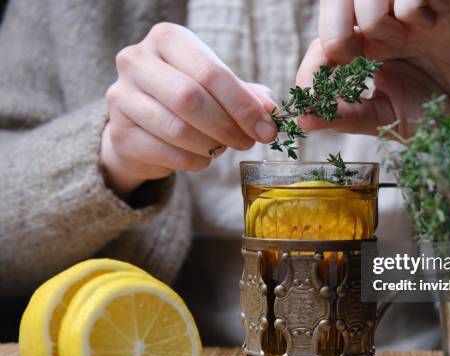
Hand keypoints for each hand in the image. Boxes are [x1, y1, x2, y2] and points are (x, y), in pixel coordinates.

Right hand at [101, 23, 277, 196]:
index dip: (242, 105)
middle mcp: (136, 60)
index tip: (265, 129)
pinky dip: (194, 161)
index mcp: (167, 39)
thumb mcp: (219, 88)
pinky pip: (166, 153)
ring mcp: (121, 96)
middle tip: (248, 142)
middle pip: (190, 98)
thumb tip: (270, 112)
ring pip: (177, 129)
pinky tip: (203, 158)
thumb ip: (247, 96)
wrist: (143, 124)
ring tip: (223, 148)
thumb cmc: (187, 98)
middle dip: (227, 126)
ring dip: (211, 146)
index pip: (210, 71)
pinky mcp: (119, 133)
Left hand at [296, 0, 449, 137]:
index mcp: (365, 51)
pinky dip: (413, 10)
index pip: (323, 38)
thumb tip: (299, 120)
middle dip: (336, 32)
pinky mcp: (446, 3)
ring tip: (400, 43)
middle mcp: (384, 25)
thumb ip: (342, 116)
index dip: (315, 60)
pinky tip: (430, 27)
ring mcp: (412, 12)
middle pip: (337, 0)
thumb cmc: (434, 119)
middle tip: (355, 57)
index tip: (317, 87)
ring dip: (376, 21)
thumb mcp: (381, 120)